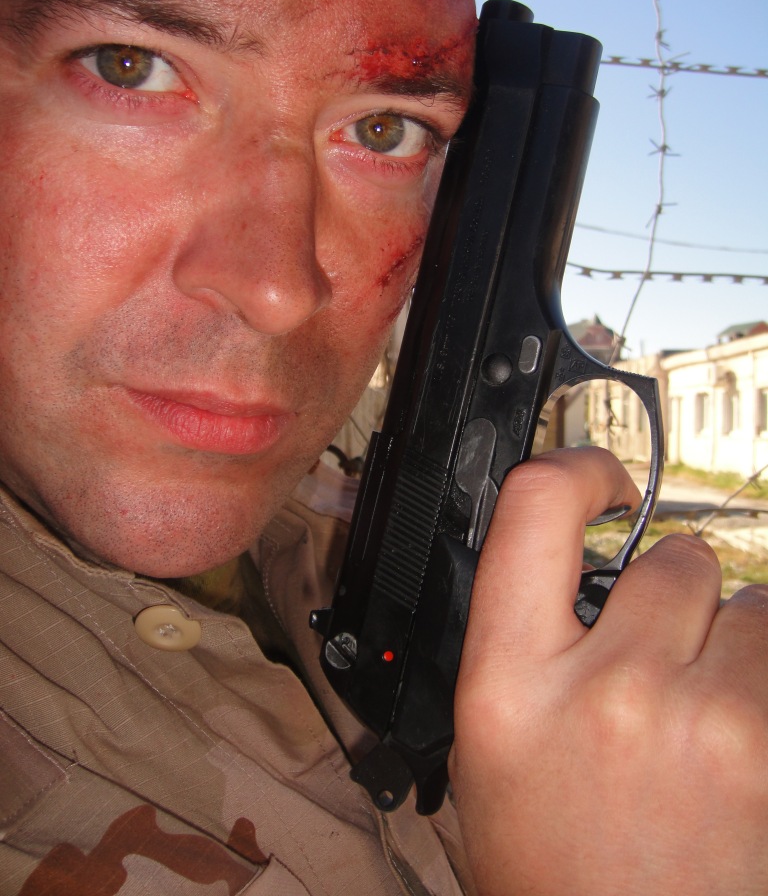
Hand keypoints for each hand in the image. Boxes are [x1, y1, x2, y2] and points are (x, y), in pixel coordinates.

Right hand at [449, 447, 767, 895]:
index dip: (576, 470)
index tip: (605, 482)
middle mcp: (603, 690)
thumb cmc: (558, 869)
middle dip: (676, 600)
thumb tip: (576, 555)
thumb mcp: (493, 747)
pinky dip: (767, 682)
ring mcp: (699, 719)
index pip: (533, 508)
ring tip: (705, 722)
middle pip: (673, 560)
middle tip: (659, 671)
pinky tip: (740, 743)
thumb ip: (525, 637)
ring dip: (736, 644)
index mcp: (508, 684)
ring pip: (749, 605)